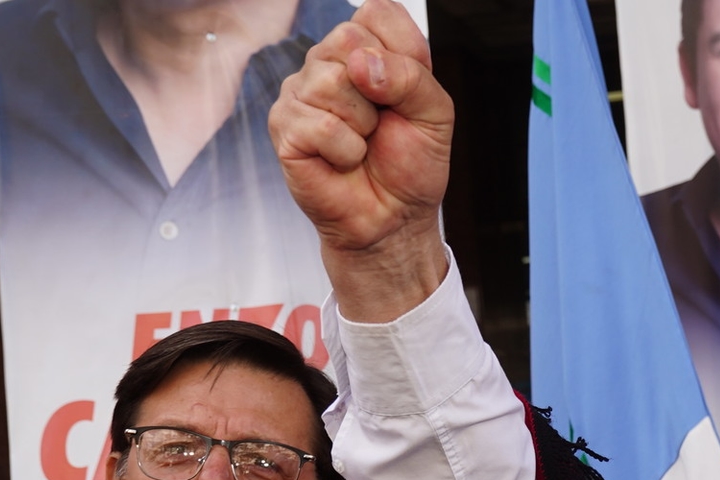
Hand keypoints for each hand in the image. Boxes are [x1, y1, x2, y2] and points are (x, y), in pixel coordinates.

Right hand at [270, 0, 451, 319]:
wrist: (393, 219)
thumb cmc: (410, 165)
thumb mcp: (435, 114)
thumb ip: (412, 76)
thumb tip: (361, 64)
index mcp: (366, 48)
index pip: (377, 11)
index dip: (404, 52)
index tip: (407, 94)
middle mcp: (328, 62)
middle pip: (349, 38)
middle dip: (382, 91)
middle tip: (381, 123)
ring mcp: (301, 92)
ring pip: (331, 81)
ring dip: (362, 124)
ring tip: (362, 144)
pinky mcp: (284, 126)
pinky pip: (319, 124)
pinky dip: (345, 151)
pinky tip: (344, 160)